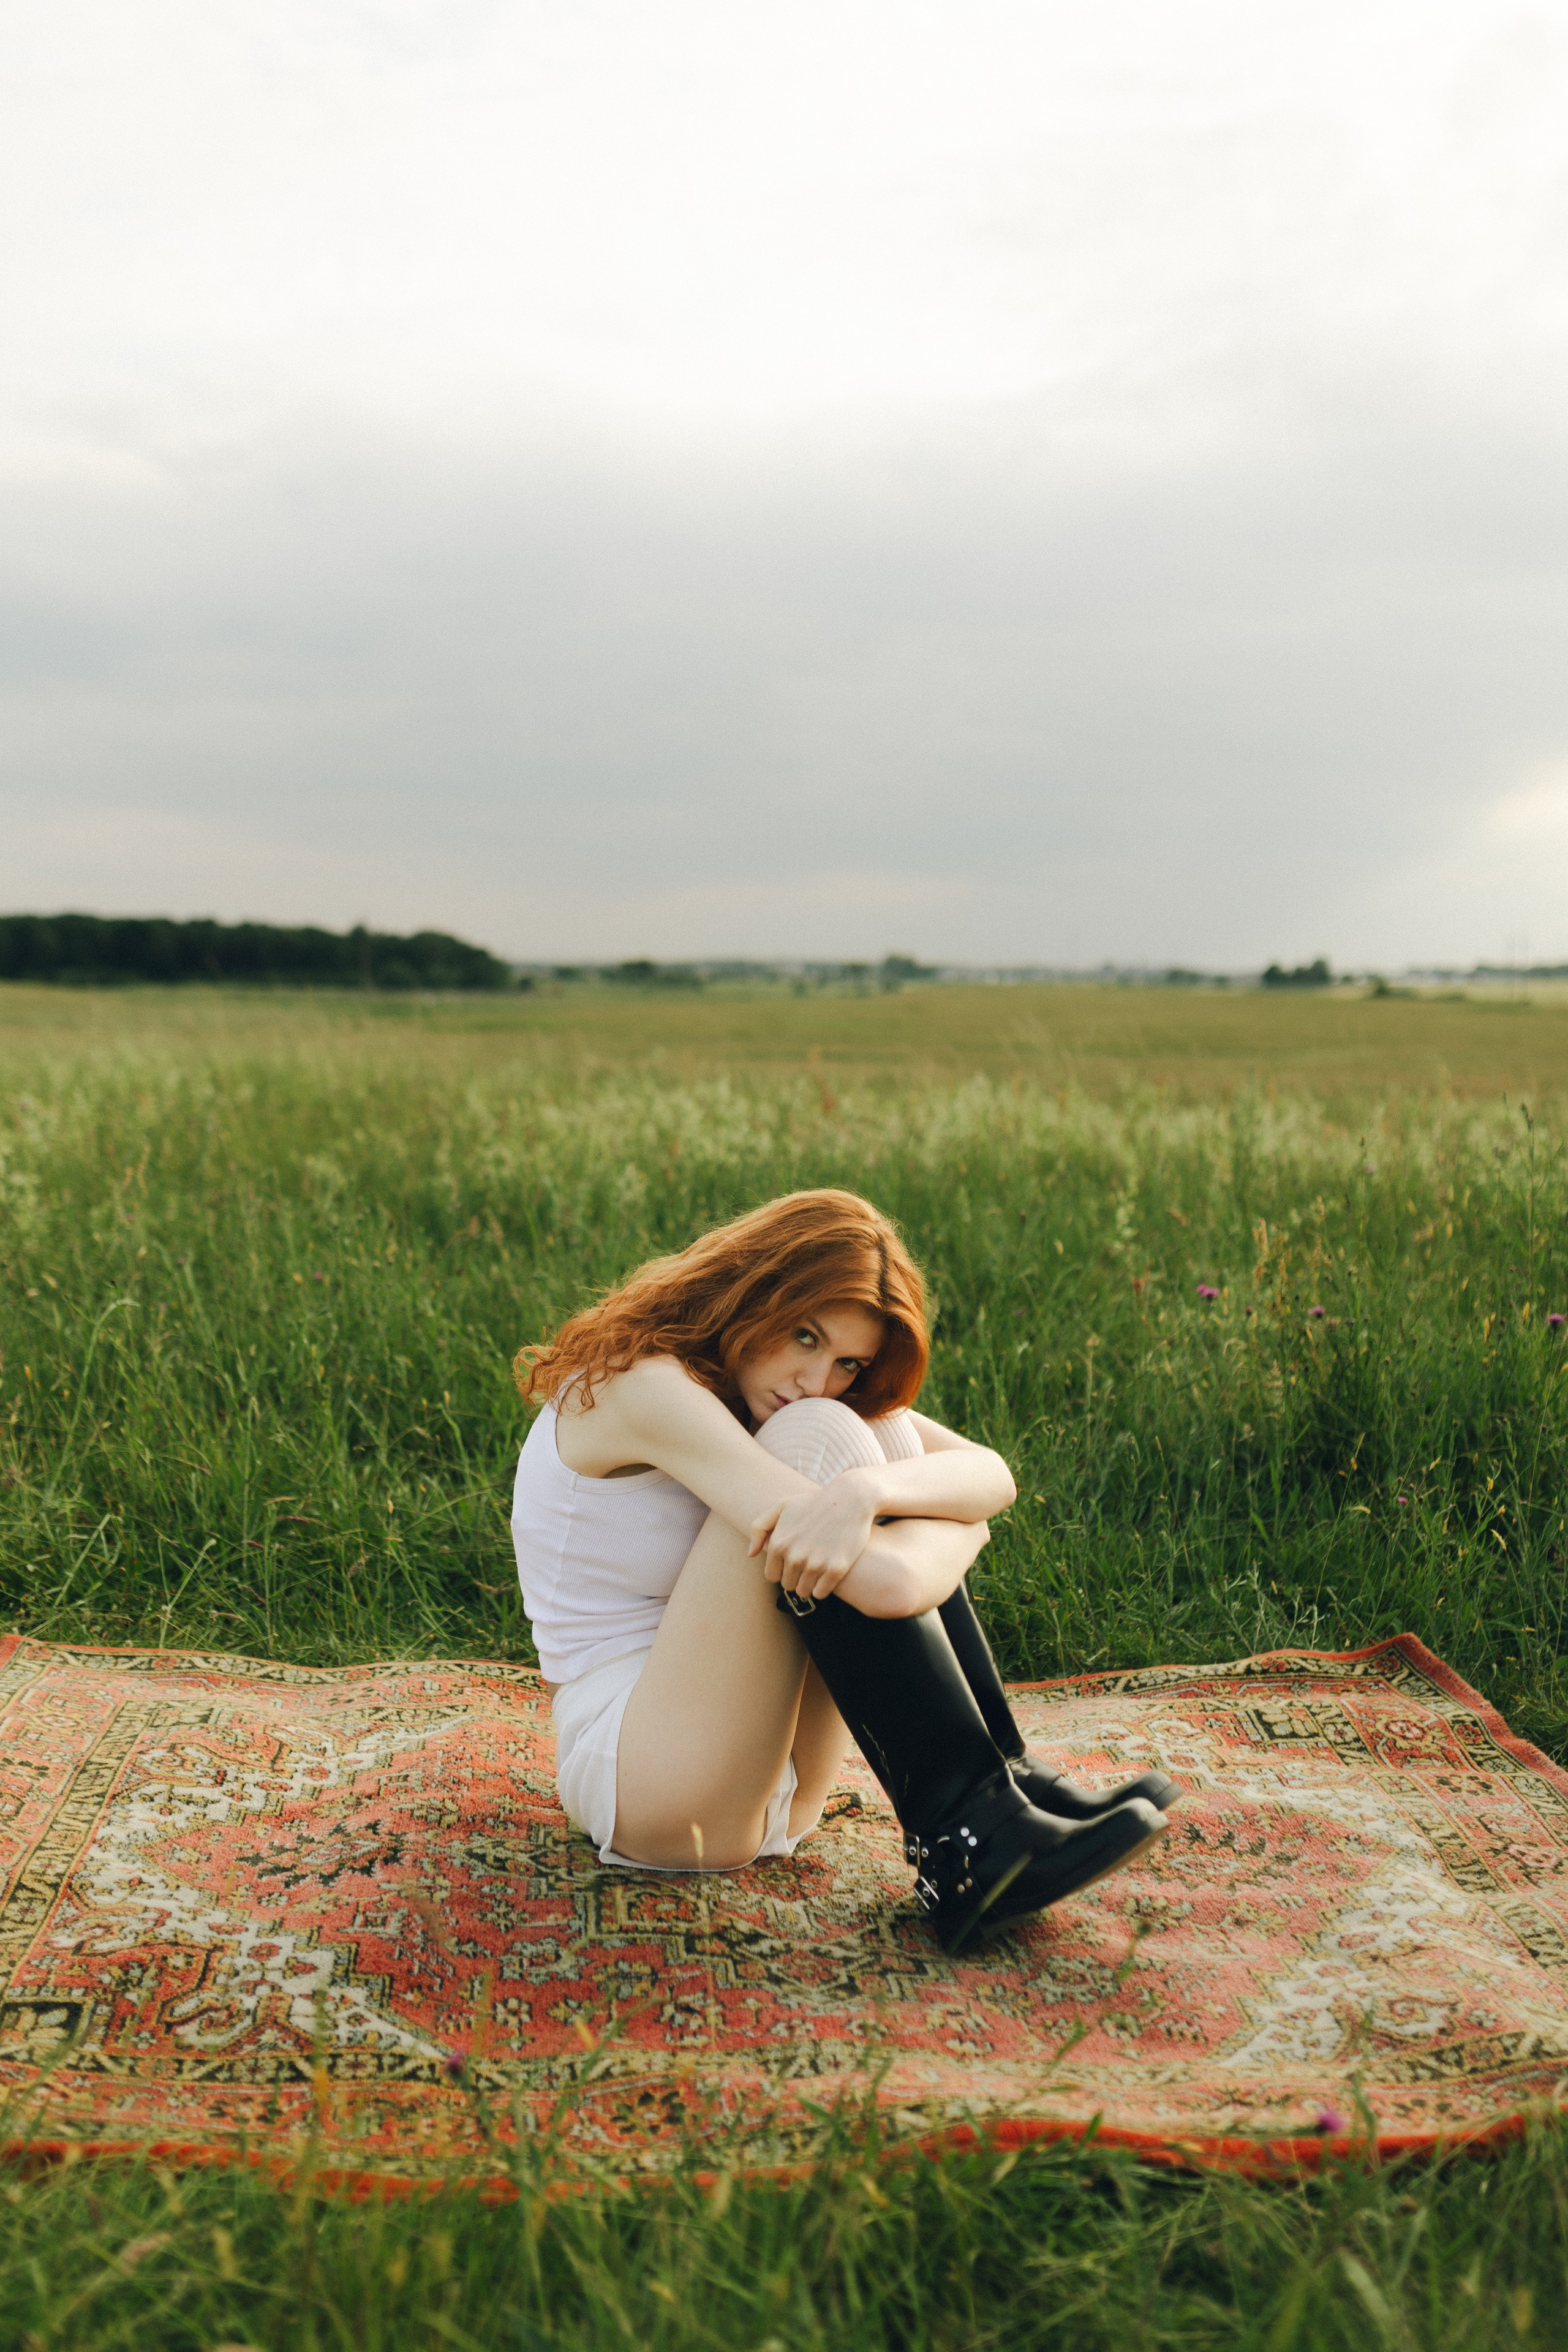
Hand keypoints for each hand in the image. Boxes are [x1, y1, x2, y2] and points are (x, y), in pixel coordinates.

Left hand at [748, 1466, 882, 1604]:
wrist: (850, 1498)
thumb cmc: (814, 1503)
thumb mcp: (781, 1506)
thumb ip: (759, 1528)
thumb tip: (751, 1555)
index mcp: (778, 1544)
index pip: (772, 1576)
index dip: (782, 1570)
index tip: (792, 1562)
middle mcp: (794, 1557)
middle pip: (788, 1585)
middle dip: (796, 1577)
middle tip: (808, 1562)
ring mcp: (815, 1564)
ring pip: (804, 1592)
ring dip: (809, 1583)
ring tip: (817, 1567)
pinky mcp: (836, 1569)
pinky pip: (821, 1593)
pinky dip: (823, 1587)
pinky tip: (827, 1573)